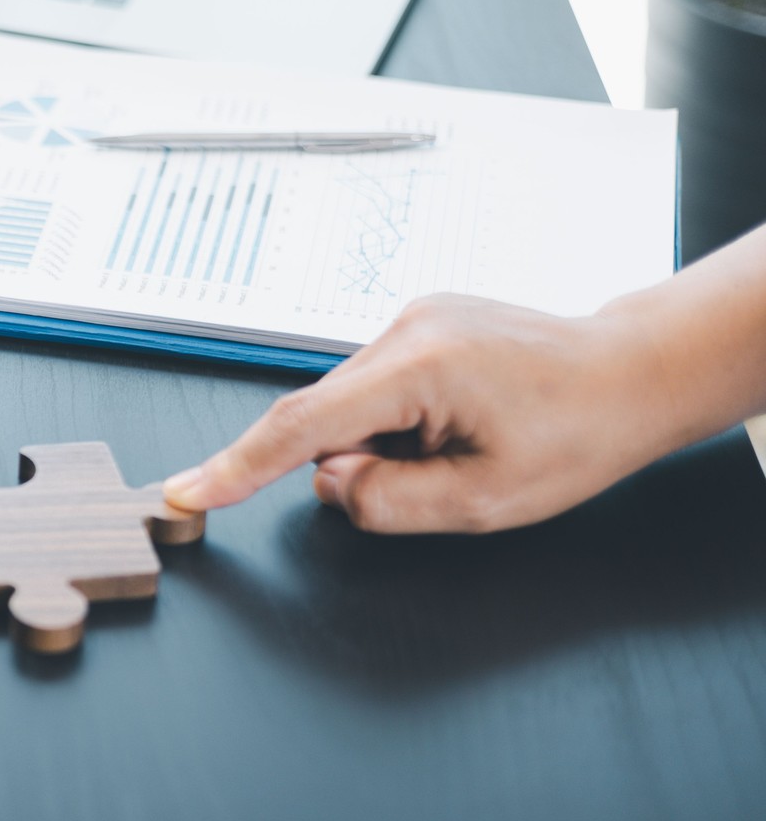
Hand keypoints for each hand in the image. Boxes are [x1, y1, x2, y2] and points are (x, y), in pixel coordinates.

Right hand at [160, 295, 678, 533]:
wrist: (633, 371)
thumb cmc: (579, 432)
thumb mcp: (485, 501)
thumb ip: (388, 502)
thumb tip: (328, 483)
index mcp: (420, 368)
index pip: (300, 426)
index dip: (237, 466)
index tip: (187, 494)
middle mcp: (404, 328)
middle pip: (324, 418)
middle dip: (353, 463)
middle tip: (437, 479)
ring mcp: (411, 318)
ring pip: (349, 405)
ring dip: (379, 442)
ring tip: (461, 447)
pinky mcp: (421, 322)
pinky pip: (374, 388)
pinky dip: (393, 421)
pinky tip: (454, 425)